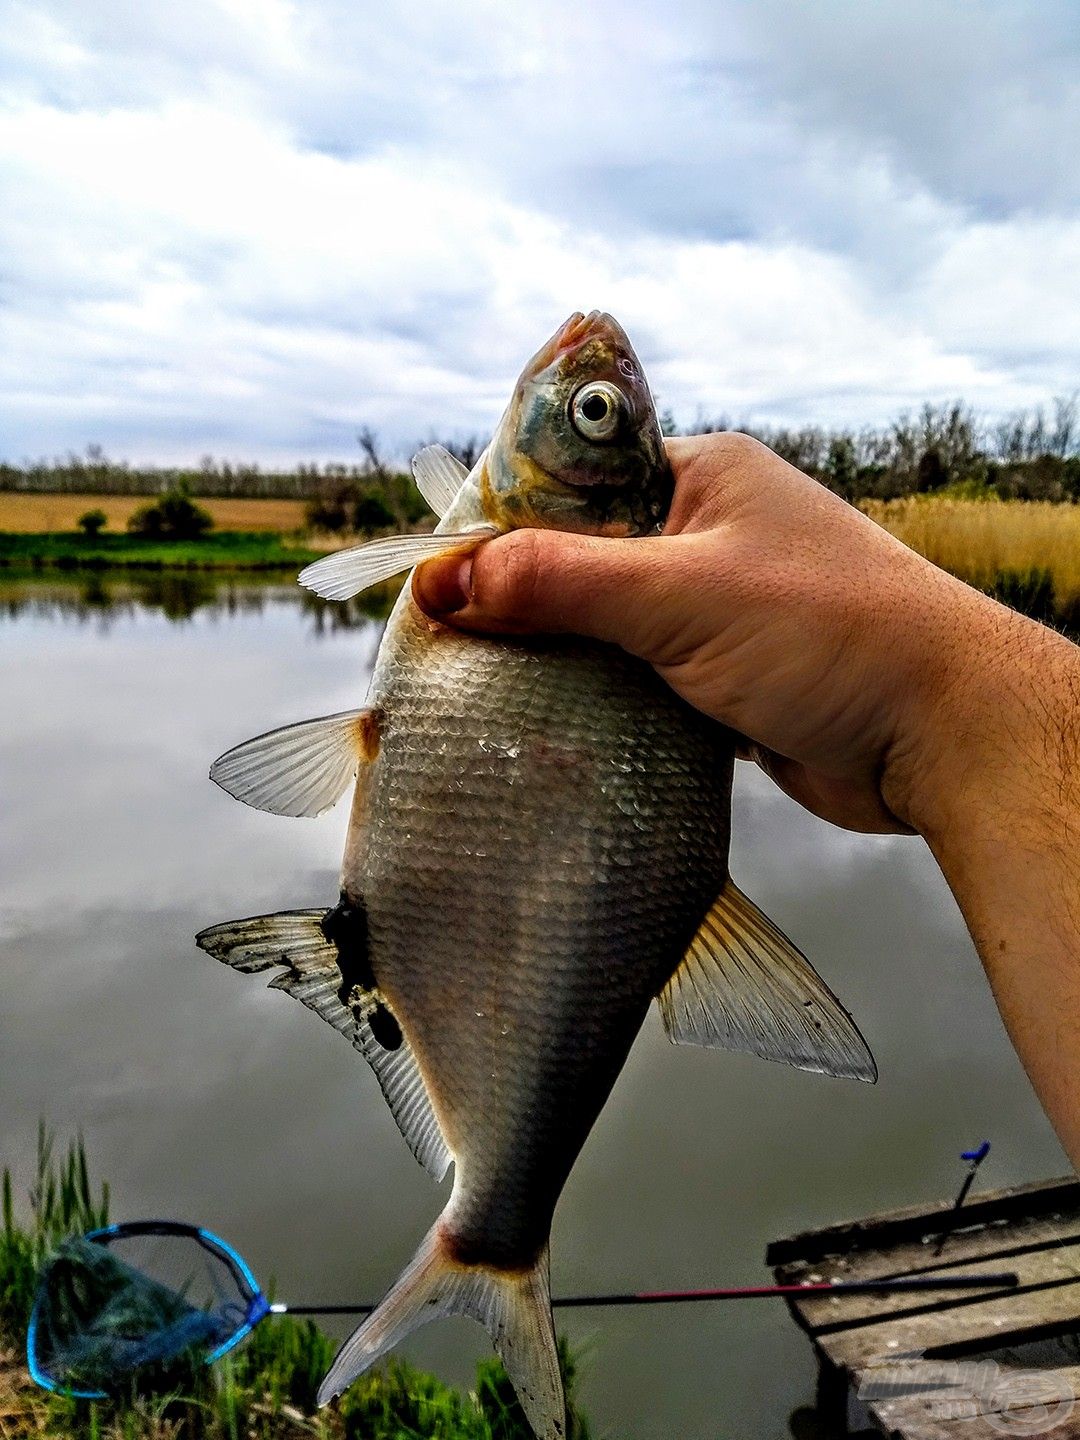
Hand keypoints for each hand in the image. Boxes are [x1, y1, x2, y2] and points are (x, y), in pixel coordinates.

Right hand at [413, 432, 987, 836]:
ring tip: (480, 694)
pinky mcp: (721, 678)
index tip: (435, 576)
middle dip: (522, 603)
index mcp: (699, 477)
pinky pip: (635, 680)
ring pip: (604, 628)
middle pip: (579, 560)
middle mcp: (704, 534)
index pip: (571, 482)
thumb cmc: (828, 636)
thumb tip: (445, 578)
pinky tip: (548, 727)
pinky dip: (598, 702)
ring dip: (559, 661)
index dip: (501, 524)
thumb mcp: (681, 595)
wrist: (942, 735)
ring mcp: (715, 609)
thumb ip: (562, 581)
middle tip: (447, 646)